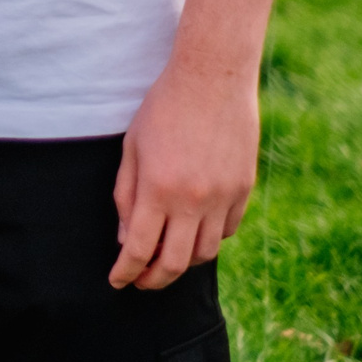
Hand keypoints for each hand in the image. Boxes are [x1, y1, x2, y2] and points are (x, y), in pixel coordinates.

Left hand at [110, 56, 258, 289]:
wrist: (213, 79)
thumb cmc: (163, 109)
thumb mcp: (132, 147)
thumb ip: (126, 196)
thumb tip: (127, 239)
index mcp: (158, 188)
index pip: (140, 249)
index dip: (126, 271)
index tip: (117, 281)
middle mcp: (193, 200)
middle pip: (176, 263)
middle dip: (154, 279)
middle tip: (141, 282)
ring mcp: (223, 197)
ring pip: (206, 252)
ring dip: (183, 261)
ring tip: (167, 256)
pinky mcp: (244, 190)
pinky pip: (227, 230)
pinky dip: (209, 238)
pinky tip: (195, 231)